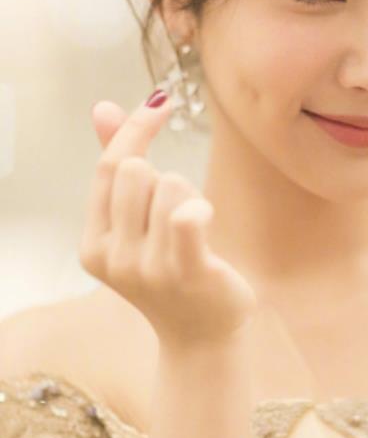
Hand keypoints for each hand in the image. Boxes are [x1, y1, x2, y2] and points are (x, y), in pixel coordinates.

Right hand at [79, 94, 258, 350]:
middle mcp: (112, 258)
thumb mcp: (137, 223)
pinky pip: (186, 213)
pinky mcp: (185, 271)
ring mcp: (146, 268)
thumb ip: (118, 166)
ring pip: (169, 184)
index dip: (136, 128)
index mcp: (93, 245)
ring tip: (194, 232)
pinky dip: (200, 207)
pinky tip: (206, 224)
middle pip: (137, 171)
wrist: (203, 336)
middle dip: (167, 177)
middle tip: (180, 215)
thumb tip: (102, 107)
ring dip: (190, 196)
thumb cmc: (172, 271)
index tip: (161, 101)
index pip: (109, 166)